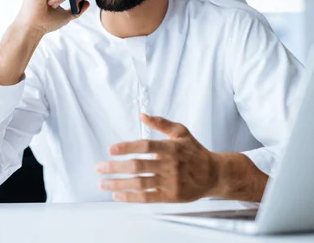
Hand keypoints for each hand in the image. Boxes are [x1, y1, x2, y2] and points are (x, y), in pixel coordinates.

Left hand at [96, 114, 219, 202]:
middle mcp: (170, 165)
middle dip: (115, 167)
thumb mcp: (181, 132)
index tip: (110, 149)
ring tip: (102, 183)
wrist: (214, 174)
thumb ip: (161, 123)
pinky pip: (147, 198)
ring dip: (118, 183)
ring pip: (140, 183)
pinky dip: (131, 197)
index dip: (126, 147)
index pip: (145, 146)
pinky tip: (117, 195)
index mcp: (170, 148)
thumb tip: (142, 115)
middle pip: (138, 166)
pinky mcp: (171, 196)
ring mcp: (170, 182)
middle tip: (99, 167)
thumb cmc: (195, 151)